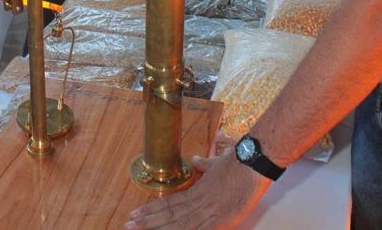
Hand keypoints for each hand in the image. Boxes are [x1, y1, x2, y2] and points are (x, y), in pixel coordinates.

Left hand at [124, 153, 269, 228]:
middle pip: (170, 215)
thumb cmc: (238, 161)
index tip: (135, 214)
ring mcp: (209, 211)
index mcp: (198, 190)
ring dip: (159, 229)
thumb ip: (205, 164)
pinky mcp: (222, 220)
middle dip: (147, 222)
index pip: (170, 202)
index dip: (151, 209)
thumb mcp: (217, 162)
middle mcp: (200, 201)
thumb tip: (197, 160)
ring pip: (179, 225)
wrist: (253, 161)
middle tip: (128, 226)